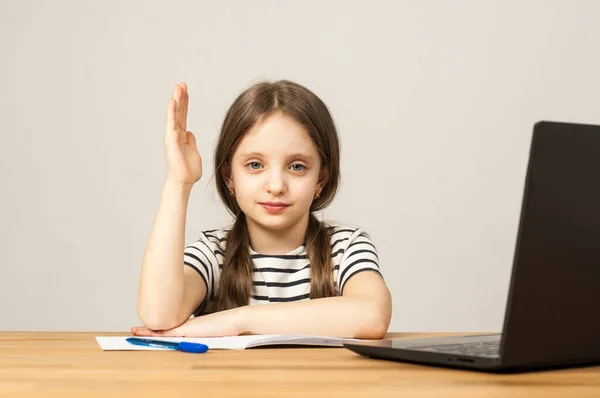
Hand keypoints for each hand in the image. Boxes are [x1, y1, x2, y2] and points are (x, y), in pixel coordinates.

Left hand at [131, 308, 246, 337]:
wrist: (235, 320)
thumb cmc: (227, 328)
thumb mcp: (212, 333)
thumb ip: (204, 336)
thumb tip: (199, 339)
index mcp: (191, 327)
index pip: (170, 329)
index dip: (157, 329)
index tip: (146, 329)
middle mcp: (186, 326)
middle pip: (163, 328)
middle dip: (148, 330)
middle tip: (134, 330)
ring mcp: (187, 327)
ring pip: (163, 330)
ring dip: (148, 332)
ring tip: (135, 332)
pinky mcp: (189, 330)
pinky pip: (169, 334)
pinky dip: (157, 334)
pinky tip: (148, 334)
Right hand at [164, 82, 201, 186]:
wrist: (183, 181)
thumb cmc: (188, 171)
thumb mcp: (194, 153)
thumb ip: (191, 142)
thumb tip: (190, 133)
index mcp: (183, 136)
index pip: (184, 116)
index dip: (185, 103)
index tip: (186, 91)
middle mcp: (176, 134)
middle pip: (179, 112)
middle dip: (181, 97)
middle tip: (182, 83)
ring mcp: (173, 135)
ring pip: (174, 114)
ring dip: (176, 100)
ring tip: (178, 87)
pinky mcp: (171, 139)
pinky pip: (171, 123)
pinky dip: (171, 111)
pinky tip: (172, 101)